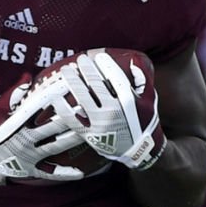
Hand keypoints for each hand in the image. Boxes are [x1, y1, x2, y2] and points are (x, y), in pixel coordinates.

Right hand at [0, 79, 88, 180]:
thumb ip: (14, 92)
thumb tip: (27, 75)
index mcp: (17, 122)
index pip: (39, 106)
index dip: (54, 96)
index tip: (68, 86)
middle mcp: (25, 139)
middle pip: (52, 127)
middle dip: (70, 117)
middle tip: (88, 108)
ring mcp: (28, 155)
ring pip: (55, 146)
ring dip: (72, 139)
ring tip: (90, 132)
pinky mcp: (28, 169)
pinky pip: (49, 173)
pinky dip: (64, 173)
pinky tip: (80, 173)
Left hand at [52, 49, 164, 169]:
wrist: (138, 150)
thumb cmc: (143, 121)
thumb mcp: (149, 100)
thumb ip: (142, 80)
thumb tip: (134, 61)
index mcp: (128, 101)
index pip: (115, 77)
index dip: (105, 64)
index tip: (98, 55)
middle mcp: (113, 111)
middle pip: (96, 85)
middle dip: (86, 69)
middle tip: (80, 59)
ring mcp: (100, 123)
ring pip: (82, 98)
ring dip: (73, 82)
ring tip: (66, 70)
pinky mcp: (89, 134)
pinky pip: (72, 119)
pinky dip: (62, 107)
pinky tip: (56, 97)